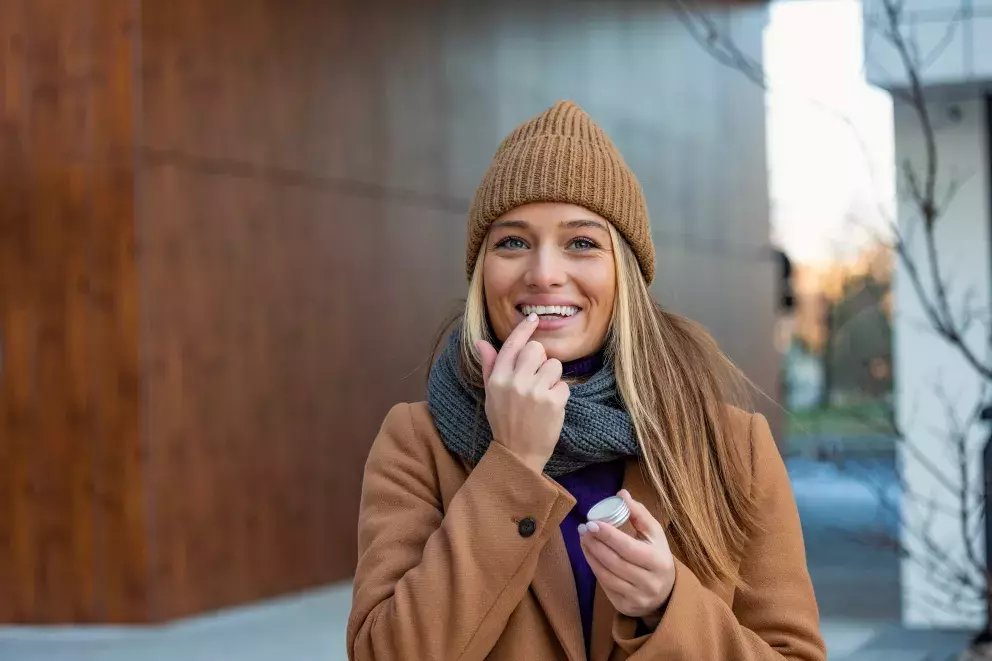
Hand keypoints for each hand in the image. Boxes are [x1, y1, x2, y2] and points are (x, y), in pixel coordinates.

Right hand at [476, 314, 569, 474]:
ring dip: (552, 378)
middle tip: (536, 379)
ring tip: (542, 396)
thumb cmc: (504, 421)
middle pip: (537, 349)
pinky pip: (564, 385)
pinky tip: (550, 408)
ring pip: (554, 365)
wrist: (518, 454)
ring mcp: (534, 392)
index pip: (513, 344)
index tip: (534, 318)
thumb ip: (489, 366)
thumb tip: (480, 342)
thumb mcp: (491, 393)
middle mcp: (514, 382)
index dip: (524, 329)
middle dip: (540, 360)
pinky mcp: (553, 402)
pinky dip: (560, 395)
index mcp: (497, 378)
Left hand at [578, 489, 674, 625]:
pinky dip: (595, 569)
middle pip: (614, 562)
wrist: (667, 592)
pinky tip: (590, 554)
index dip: (608, 535)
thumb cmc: (657, 555)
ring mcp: (637, 598)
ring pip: (606, 576)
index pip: (628, 548)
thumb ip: (639, 513)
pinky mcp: (625, 607)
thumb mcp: (655, 533)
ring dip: (591, 556)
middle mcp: (649, 583)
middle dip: (595, 544)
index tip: (591, 522)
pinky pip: (605, 586)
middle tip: (582, 529)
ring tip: (583, 539)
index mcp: (658, 561)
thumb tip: (621, 494)